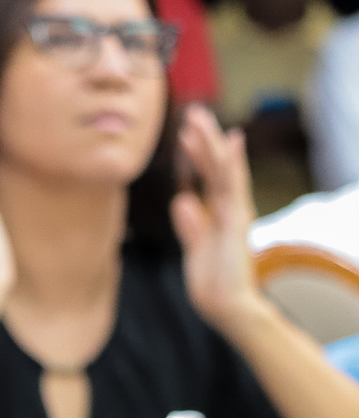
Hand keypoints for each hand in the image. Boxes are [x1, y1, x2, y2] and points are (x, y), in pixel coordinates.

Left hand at [172, 104, 266, 334]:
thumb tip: (182, 200)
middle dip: (203, 139)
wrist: (225, 306)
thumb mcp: (194, 247)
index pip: (206, 176)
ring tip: (200, 118)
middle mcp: (230, 206)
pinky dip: (233, 162)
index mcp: (218, 212)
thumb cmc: (212, 281)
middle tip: (192, 112)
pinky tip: (231, 141)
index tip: (183, 132)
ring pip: (223, 168)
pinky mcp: (237, 220)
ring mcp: (235, 211)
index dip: (195, 153)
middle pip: (215, 165)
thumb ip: (190, 224)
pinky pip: (234, 186)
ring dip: (211, 142)